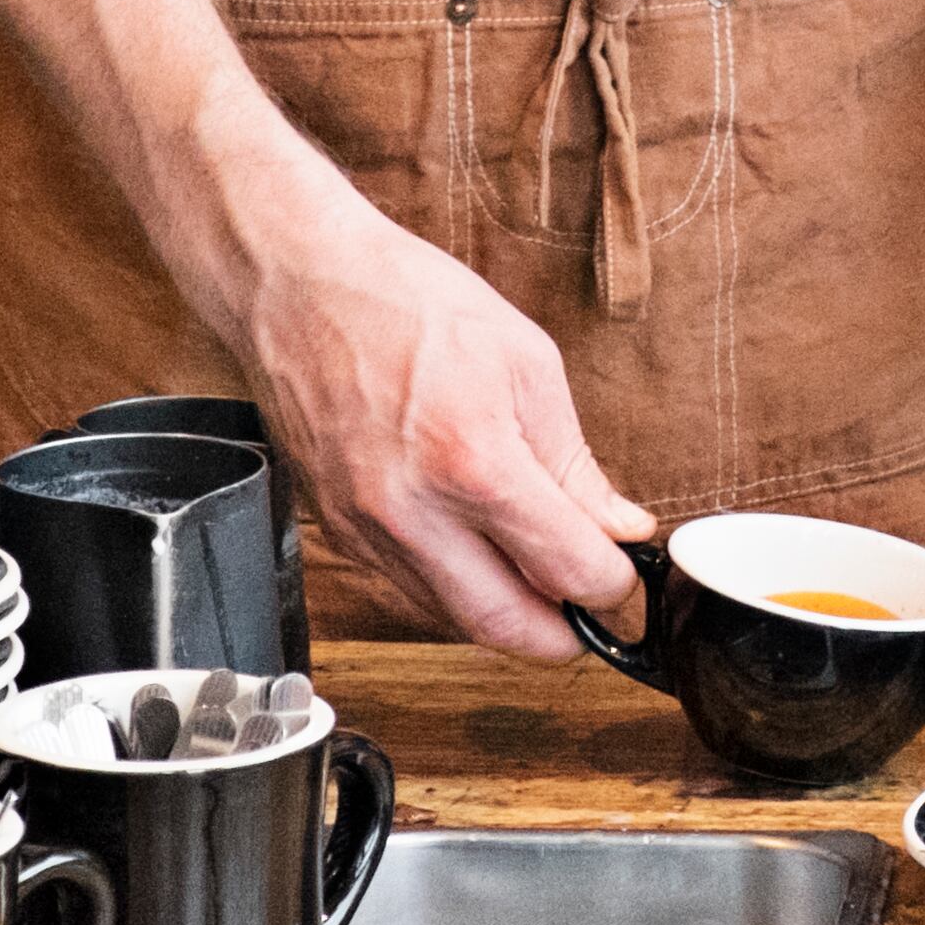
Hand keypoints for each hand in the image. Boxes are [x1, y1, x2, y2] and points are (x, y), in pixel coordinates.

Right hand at [230, 195, 652, 660]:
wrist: (302, 287)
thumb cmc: (408, 303)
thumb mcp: (526, 361)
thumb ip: (574, 460)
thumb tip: (616, 524)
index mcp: (473, 461)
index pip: (563, 568)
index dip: (609, 584)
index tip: (622, 575)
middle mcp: (413, 512)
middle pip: (503, 624)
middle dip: (560, 637)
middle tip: (590, 619)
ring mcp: (367, 530)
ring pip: (450, 618)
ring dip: (504, 619)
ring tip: (540, 588)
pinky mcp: (338, 533)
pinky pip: (406, 593)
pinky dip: (452, 595)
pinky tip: (479, 567)